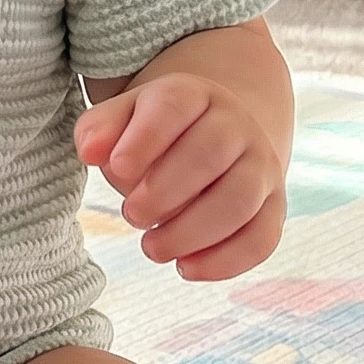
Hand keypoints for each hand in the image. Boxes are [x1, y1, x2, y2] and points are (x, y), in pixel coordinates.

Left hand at [74, 72, 286, 281]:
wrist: (214, 136)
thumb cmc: (154, 133)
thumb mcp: (123, 118)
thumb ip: (99, 129)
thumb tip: (90, 152)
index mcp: (193, 95)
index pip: (174, 107)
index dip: (145, 139)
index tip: (116, 168)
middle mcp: (235, 125)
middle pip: (209, 155)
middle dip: (164, 192)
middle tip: (130, 214)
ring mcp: (260, 165)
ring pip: (238, 201)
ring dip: (191, 232)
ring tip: (151, 247)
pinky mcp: (273, 206)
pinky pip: (262, 237)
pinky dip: (225, 260)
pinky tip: (186, 268)